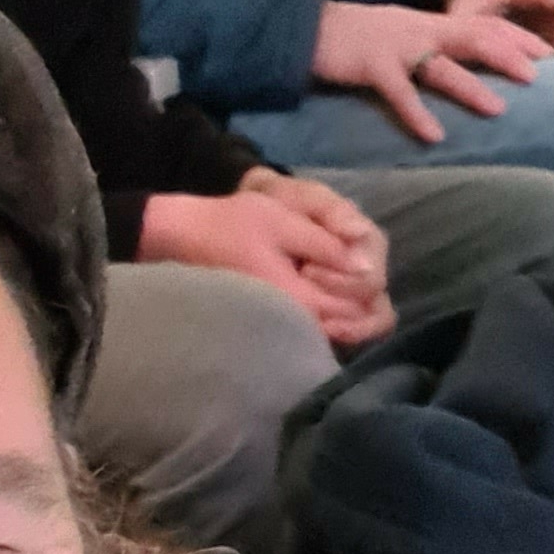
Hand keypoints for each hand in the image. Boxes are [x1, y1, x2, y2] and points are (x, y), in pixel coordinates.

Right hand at [141, 175, 394, 348]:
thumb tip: (368, 268)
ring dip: (346, 303)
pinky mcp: (276, 324)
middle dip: (362, 299)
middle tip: (347, 260)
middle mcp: (294, 324)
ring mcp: (283, 327)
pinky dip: (328, 307)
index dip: (364, 284)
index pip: (356, 309)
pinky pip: (316, 324)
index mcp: (299, 300)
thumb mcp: (286, 224)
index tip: (349, 255)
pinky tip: (316, 279)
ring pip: (336, 329)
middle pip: (351, 328)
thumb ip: (329, 246)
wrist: (185, 239)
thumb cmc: (233, 225)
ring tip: (332, 267)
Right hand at [309, 0, 553, 140]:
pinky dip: (417, 115)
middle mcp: (421, 31)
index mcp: (430, 24)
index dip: (517, 36)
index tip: (549, 51)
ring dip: (472, 88)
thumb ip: (428, 50)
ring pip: (443, 66)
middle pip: (475, 37)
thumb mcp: (400, 37)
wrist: (308, 29)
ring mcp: (397, 48)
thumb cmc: (354, 39)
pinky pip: (399, 94)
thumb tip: (455, 70)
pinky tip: (434, 136)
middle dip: (510, 54)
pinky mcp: (371, 67)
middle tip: (542, 75)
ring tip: (499, 109)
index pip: (483, 24)